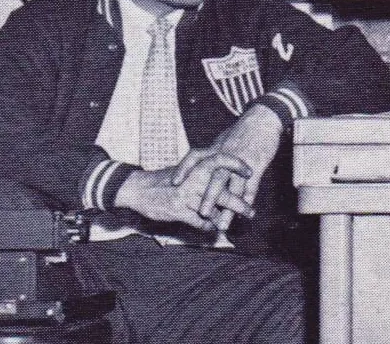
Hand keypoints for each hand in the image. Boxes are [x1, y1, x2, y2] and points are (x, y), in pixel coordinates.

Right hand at [115, 154, 254, 230]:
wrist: (138, 189)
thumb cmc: (166, 179)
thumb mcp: (185, 170)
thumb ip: (205, 172)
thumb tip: (229, 175)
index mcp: (195, 165)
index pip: (219, 160)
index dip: (236, 164)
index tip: (250, 172)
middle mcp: (192, 179)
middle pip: (221, 191)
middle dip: (239, 204)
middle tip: (251, 212)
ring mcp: (185, 195)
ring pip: (212, 210)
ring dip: (225, 220)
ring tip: (233, 225)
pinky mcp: (177, 210)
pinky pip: (199, 221)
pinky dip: (207, 226)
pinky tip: (213, 229)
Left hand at [173, 105, 282, 226]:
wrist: (265, 119)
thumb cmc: (244, 129)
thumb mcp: (224, 138)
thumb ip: (214, 153)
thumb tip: (202, 162)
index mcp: (217, 148)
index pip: (195, 157)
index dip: (184, 169)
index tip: (174, 181)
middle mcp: (227, 156)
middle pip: (216, 179)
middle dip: (208, 198)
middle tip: (201, 214)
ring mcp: (242, 162)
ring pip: (234, 188)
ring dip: (228, 209)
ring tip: (222, 225)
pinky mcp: (257, 165)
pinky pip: (251, 186)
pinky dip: (247, 201)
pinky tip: (244, 213)